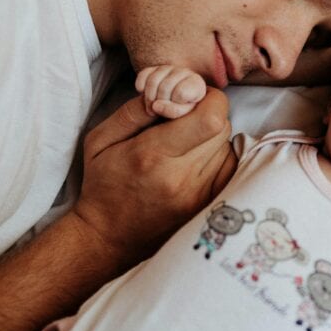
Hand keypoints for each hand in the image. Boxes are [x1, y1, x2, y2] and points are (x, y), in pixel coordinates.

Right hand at [73, 89, 233, 272]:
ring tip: (184, 145)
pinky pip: (229, 168)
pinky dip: (216, 158)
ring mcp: (199, 196)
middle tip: (184, 120)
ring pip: (228, 146)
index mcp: (153, 155)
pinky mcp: (208, 207)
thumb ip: (134, 111)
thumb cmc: (103, 185)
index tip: (188, 100)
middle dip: (207, 114)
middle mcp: (182, 178)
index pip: (211, 117)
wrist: (108, 237)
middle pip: (222, 127)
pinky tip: (193, 162)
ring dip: (211, 137)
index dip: (206, 98)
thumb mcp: (100, 140)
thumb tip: (168, 92)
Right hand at [135, 65, 206, 118]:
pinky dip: (140, 86)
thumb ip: (174, 111)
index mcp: (196, 83)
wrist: (174, 104)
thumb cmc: (182, 110)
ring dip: (148, 98)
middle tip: (157, 113)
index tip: (176, 110)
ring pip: (153, 81)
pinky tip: (143, 94)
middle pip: (165, 87)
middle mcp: (184, 71)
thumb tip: (156, 105)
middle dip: (159, 103)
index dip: (175, 104)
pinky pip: (143, 74)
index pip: (180, 93)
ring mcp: (169, 68)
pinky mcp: (155, 67)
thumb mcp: (184, 114)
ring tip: (151, 109)